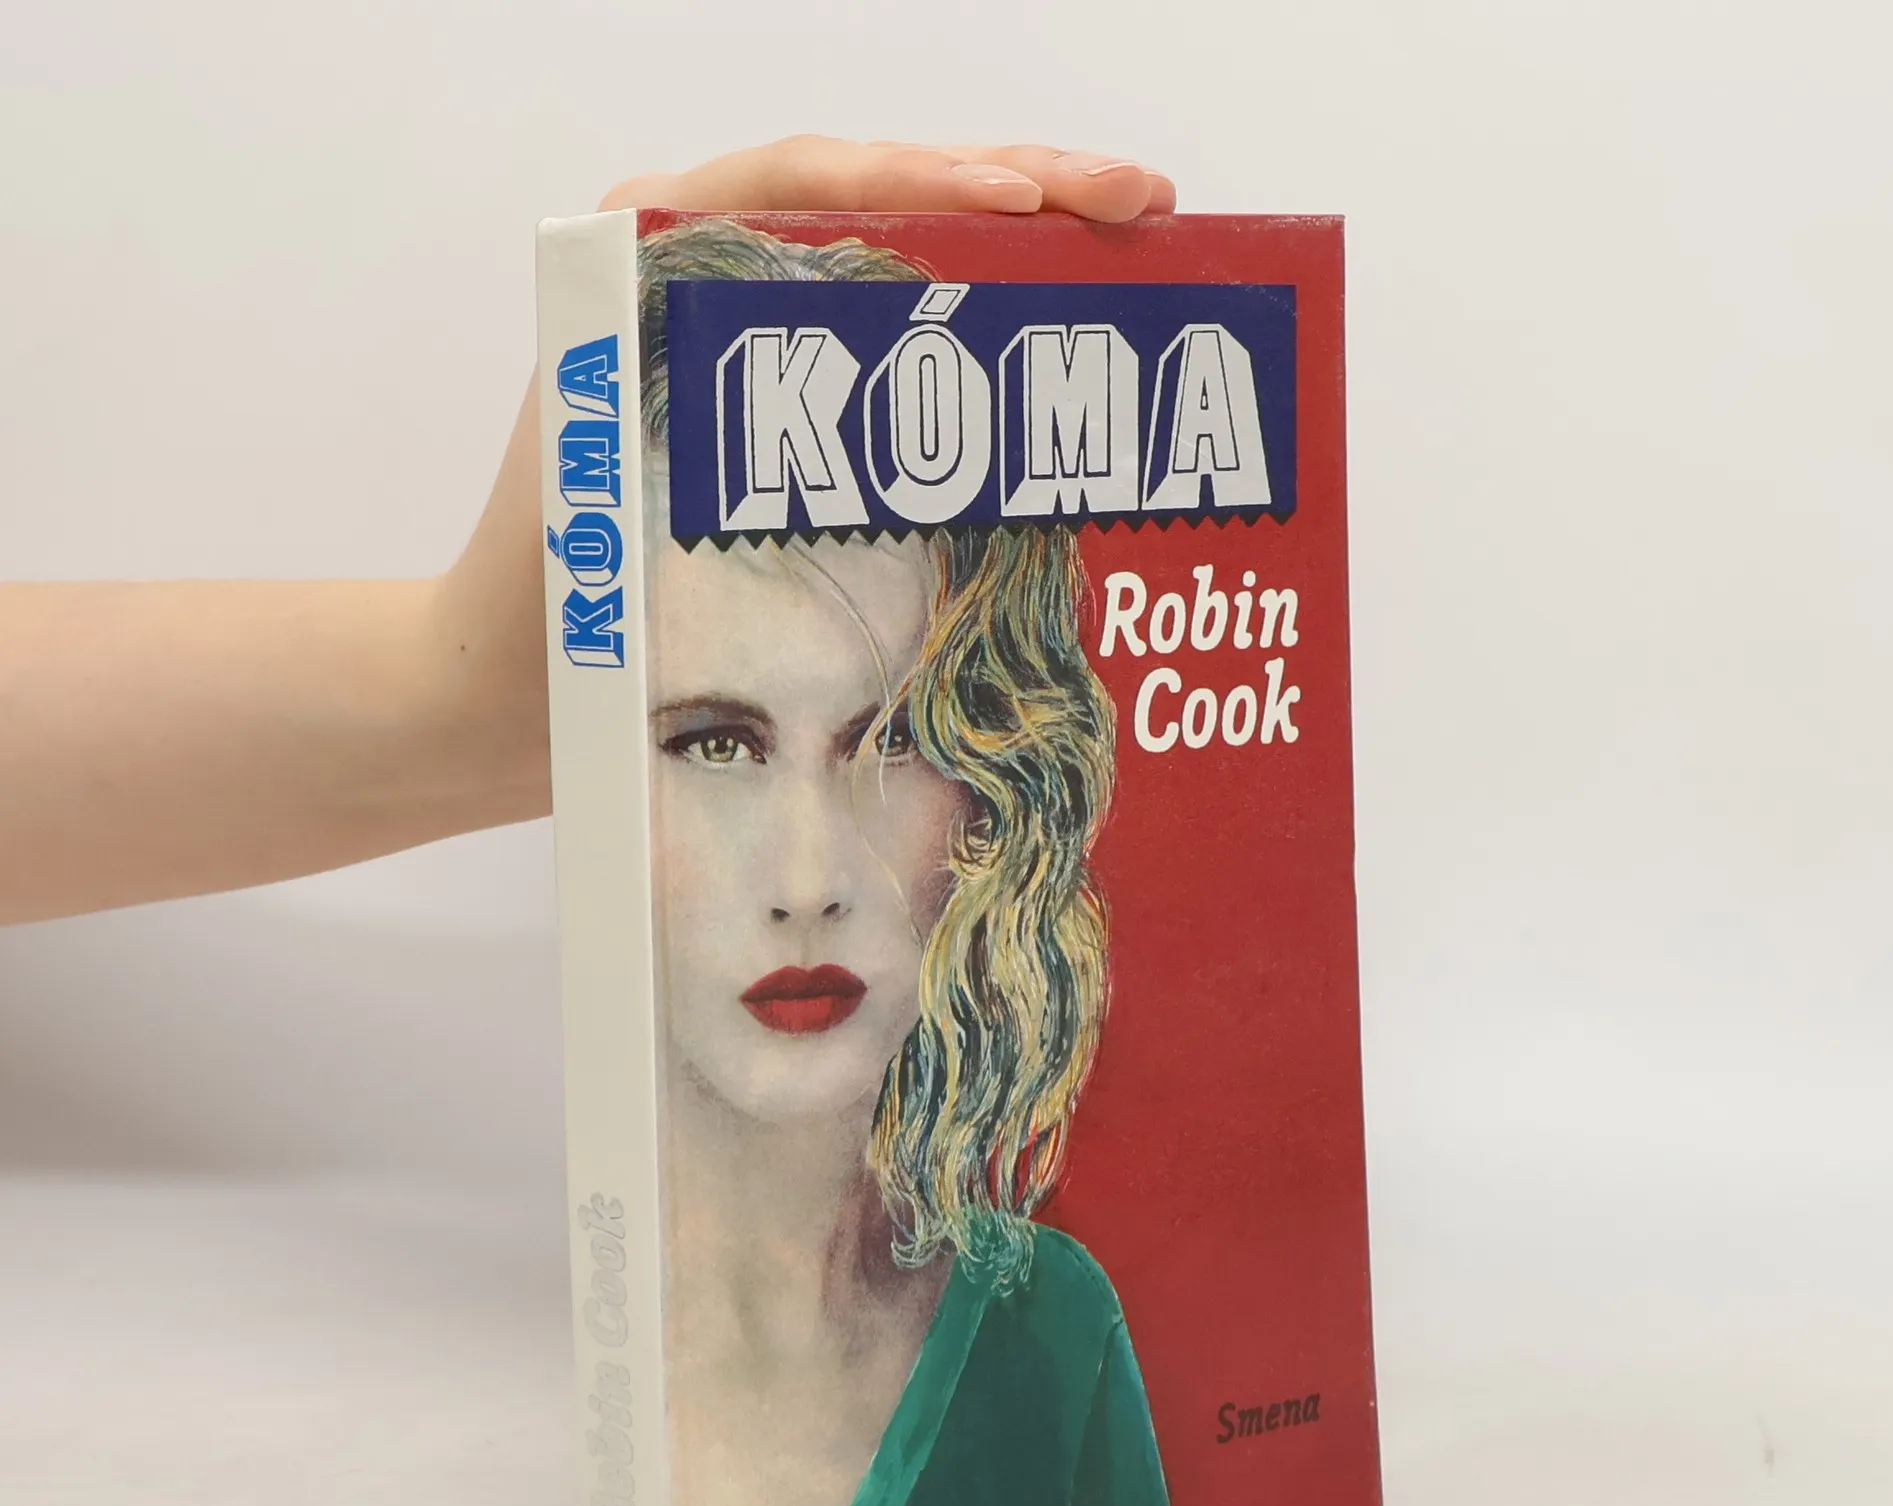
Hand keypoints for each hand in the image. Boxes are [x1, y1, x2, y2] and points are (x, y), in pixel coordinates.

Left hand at [437, 138, 1178, 817]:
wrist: (508, 692)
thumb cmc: (550, 613)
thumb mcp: (626, 504)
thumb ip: (713, 438)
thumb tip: (853, 406)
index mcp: (646, 256)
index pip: (811, 183)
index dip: (929, 185)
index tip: (1027, 209)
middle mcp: (701, 267)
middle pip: (880, 197)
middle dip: (1020, 186)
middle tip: (1140, 199)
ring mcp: (752, 328)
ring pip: (904, 251)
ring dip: (1021, 238)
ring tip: (1131, 229)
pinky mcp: (787, 394)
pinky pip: (898, 333)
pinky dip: (984, 326)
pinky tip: (1063, 334)